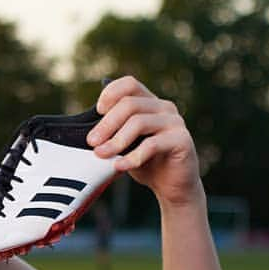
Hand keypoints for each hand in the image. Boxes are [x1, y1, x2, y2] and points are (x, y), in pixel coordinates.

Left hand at [85, 76, 202, 206]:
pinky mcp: (182, 140)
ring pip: (139, 122)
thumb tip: (86, 131)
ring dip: (116, 140)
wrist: (171, 185)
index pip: (130, 84)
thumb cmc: (145, 162)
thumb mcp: (124, 144)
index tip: (96, 111)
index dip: (111, 93)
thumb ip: (112, 132)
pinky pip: (152, 145)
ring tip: (101, 154)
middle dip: (106, 124)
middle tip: (91, 141)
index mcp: (149, 102)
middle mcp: (164, 107)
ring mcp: (175, 122)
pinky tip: (119, 166)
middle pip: (130, 104)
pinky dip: (132, 157)